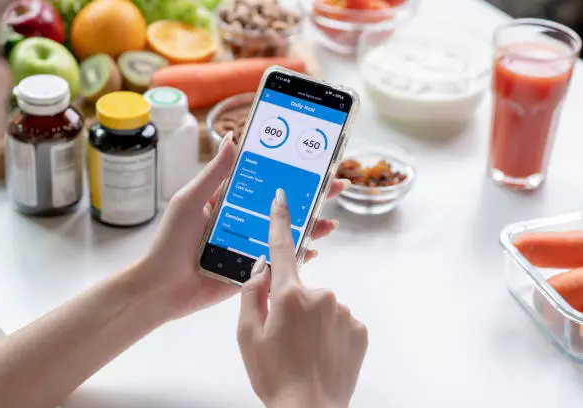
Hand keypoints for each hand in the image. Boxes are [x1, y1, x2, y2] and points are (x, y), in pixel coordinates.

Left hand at [140, 133, 349, 319]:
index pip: (267, 181)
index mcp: (231, 202)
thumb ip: (214, 173)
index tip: (313, 160)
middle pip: (285, 206)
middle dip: (313, 195)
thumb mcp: (191, 200)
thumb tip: (232, 137)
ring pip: (288, 233)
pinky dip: (300, 255)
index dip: (290, 171)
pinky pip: (282, 261)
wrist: (162, 288)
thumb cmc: (171, 241)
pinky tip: (316, 249)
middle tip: (337, 184)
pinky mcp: (254, 271)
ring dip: (312, 225)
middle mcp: (245, 222)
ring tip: (331, 221)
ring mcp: (252, 246)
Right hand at [237, 188, 368, 407]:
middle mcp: (321, 295)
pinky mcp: (360, 329)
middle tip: (284, 338)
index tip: (283, 197)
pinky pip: (341, 321)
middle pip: (301, 288)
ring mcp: (344, 311)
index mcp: (288, 294)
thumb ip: (252, 295)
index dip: (280, 220)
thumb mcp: (246, 335)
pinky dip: (331, 333)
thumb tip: (261, 270)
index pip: (281, 248)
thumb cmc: (273, 376)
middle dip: (292, 304)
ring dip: (313, 321)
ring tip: (304, 352)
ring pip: (322, 306)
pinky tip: (322, 354)